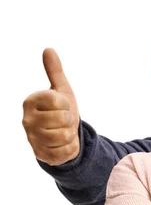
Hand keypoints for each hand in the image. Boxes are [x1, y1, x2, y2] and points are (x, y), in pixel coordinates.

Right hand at [22, 48, 79, 165]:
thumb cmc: (62, 111)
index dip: (66, 104)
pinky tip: (62, 145)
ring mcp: (32, 139)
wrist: (64, 136)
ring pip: (64, 136)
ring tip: (63, 132)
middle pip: (63, 119)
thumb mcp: (61, 90)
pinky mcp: (41, 155)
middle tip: (63, 122)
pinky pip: (65, 151)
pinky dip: (70, 148)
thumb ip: (55, 71)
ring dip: (70, 135)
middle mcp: (26, 120)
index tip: (61, 107)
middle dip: (70, 121)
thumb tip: (48, 49)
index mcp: (30, 101)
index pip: (58, 101)